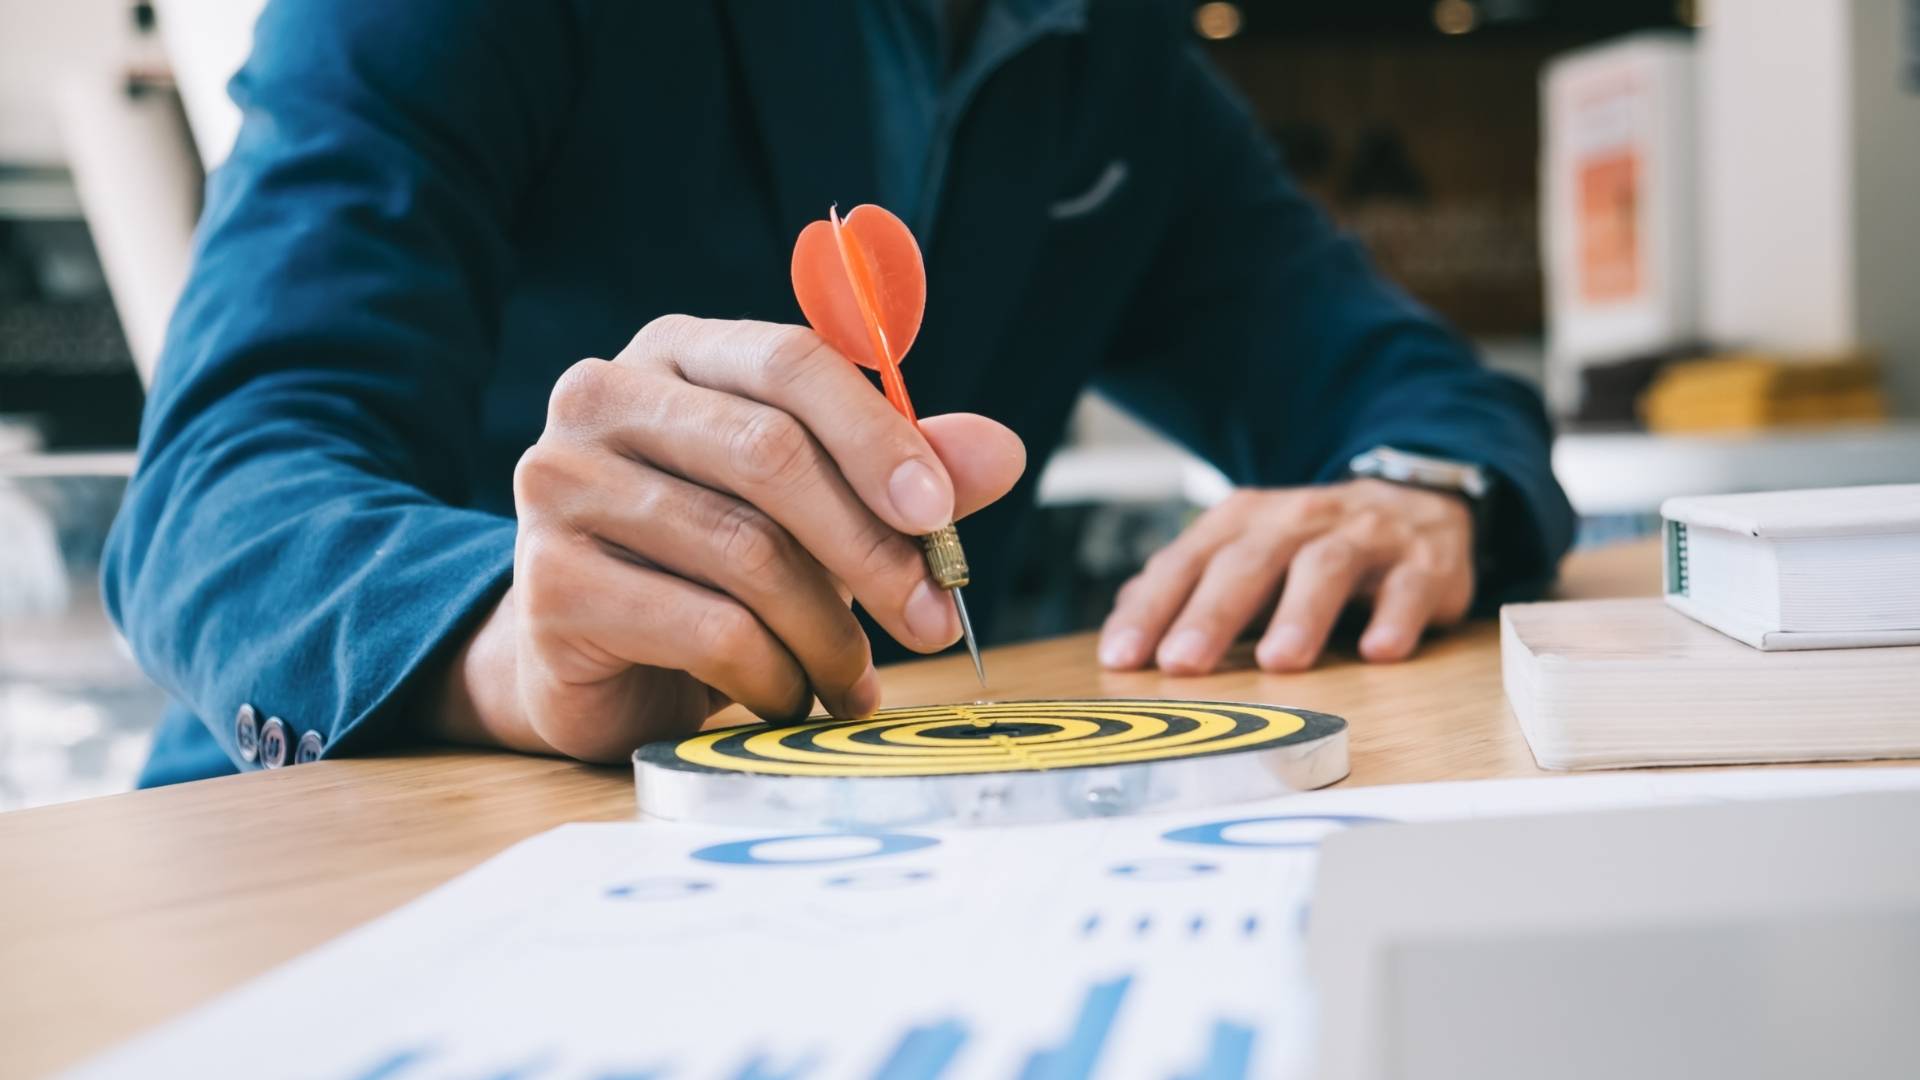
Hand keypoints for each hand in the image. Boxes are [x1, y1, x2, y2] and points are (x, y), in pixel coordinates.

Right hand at [438, 315, 1024, 761]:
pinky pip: (706, 629)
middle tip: (931, 620)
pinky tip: (788, 696)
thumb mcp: (813, 505)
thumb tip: (1001, 452)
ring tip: (855, 678)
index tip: (942, 514)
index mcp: (677, 351)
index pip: (789, 360)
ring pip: (745, 552)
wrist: (585, 658)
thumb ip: (901, 471)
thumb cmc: (706, 562)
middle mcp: (603, 397)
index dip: (877, 435)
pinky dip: (772, 675)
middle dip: (871, 548)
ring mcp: (561, 487)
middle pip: (771, 454)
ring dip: (828, 633)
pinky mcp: (550, 586)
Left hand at [1097, 479, 1473, 675]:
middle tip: (1182, 663)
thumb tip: (1123, 620)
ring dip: (1300, 614)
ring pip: (1326, 567)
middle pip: (1249, 561)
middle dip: (1212, 612)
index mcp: (1245, 521)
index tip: (1122, 658)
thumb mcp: (1246, 552)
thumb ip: (1188, 585)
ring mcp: (1363, 537)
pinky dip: (1395, 618)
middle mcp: (1298, 520)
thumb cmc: (1311, 545)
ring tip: (1277, 661)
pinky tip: (1379, 651)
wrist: (1415, 503)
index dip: (1153, 609)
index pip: (1188, 562)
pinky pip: (1409, 587)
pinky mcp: (1422, 563)